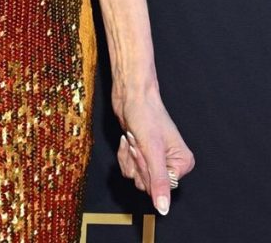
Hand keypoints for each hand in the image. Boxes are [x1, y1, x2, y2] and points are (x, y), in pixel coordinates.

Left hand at [114, 88, 192, 215]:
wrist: (130, 97)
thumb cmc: (146, 116)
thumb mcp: (152, 152)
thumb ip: (159, 182)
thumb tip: (164, 208)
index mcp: (183, 164)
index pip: (161, 187)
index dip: (147, 171)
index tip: (145, 152)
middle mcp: (171, 164)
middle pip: (147, 183)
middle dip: (137, 164)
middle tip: (138, 144)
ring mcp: (155, 160)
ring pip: (135, 176)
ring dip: (128, 158)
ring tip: (134, 139)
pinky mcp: (141, 155)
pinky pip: (128, 168)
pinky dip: (123, 154)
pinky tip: (128, 139)